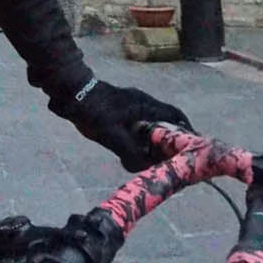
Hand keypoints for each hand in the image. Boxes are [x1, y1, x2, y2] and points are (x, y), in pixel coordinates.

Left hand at [50, 80, 193, 171]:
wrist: (71, 92)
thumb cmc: (94, 112)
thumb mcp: (112, 137)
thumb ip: (130, 154)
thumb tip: (145, 170)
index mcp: (146, 106)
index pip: (176, 115)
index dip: (187, 130)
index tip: (191, 145)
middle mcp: (143, 101)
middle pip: (166, 118)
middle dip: (172, 136)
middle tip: (172, 154)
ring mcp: (131, 101)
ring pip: (152, 119)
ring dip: (156, 135)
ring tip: (155, 153)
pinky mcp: (121, 104)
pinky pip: (140, 119)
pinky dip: (143, 132)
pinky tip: (134, 144)